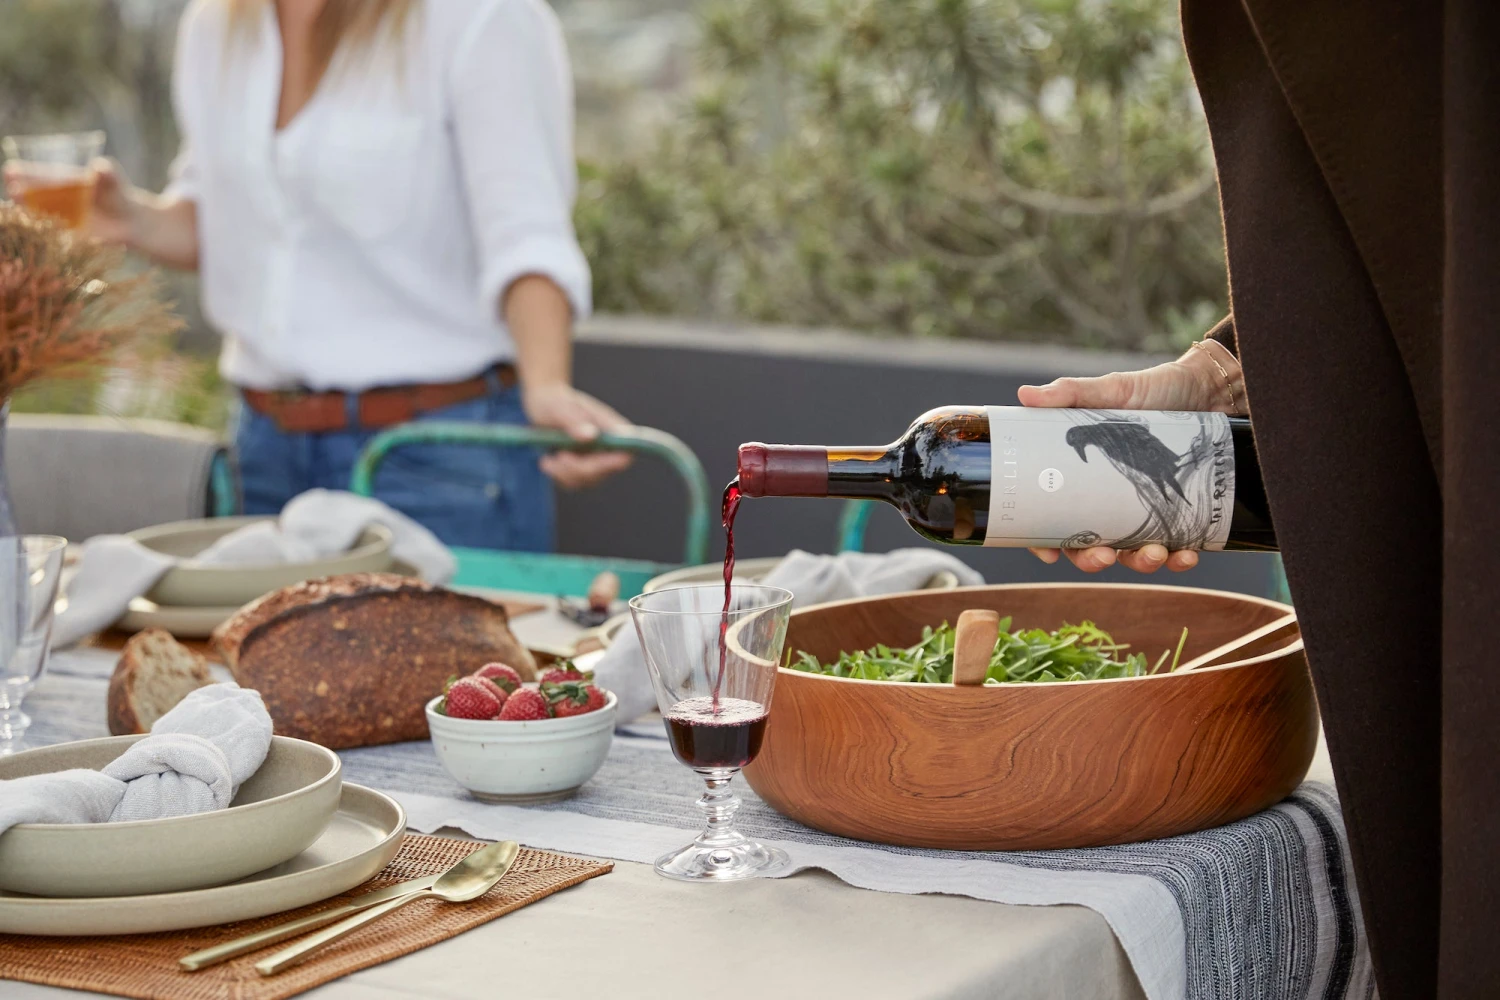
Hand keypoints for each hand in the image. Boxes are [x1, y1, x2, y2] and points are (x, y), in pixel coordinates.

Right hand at [3, 157, 137, 244]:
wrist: (131, 219)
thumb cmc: (118, 192)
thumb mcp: (113, 178)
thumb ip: (107, 171)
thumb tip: (98, 167)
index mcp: (62, 181)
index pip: (40, 175)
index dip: (25, 173)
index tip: (11, 170)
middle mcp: (57, 199)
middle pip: (34, 194)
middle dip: (22, 192)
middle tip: (13, 190)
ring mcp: (61, 216)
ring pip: (38, 213)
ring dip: (28, 211)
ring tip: (19, 205)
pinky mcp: (70, 234)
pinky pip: (54, 233)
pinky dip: (46, 231)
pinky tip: (38, 229)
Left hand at [521, 382, 633, 488]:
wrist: (543, 405)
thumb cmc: (554, 401)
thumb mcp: (560, 408)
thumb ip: (574, 420)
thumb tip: (590, 436)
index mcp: (612, 428)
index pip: (625, 453)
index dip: (613, 463)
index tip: (588, 461)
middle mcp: (608, 447)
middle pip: (605, 472)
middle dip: (579, 469)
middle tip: (559, 456)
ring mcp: (595, 460)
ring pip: (587, 481)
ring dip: (565, 474)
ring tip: (547, 460)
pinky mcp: (581, 469)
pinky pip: (574, 483)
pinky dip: (559, 476)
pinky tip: (547, 461)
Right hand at [1016, 342, 1243, 573]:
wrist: (1209, 388)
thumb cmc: (1155, 390)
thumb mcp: (1113, 390)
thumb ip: (1071, 394)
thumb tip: (1026, 395)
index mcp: (1086, 477)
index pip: (1054, 516)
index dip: (1043, 540)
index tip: (1048, 553)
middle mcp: (1111, 500)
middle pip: (1090, 546)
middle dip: (1092, 560)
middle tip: (1103, 555)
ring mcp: (1145, 511)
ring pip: (1133, 554)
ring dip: (1139, 563)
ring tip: (1155, 552)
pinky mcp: (1182, 515)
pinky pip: (1178, 549)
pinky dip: (1180, 558)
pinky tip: (1186, 554)